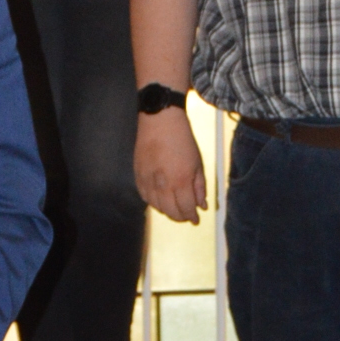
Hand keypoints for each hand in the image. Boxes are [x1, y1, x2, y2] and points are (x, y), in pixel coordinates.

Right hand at [136, 106, 206, 221]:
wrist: (159, 121)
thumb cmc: (182, 139)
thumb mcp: (198, 162)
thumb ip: (199, 186)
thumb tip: (202, 205)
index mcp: (181, 181)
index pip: (186, 208)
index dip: (191, 217)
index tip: (195, 219)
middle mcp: (163, 185)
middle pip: (170, 211)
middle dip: (180, 217)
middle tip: (186, 216)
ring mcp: (148, 181)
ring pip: (156, 207)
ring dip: (166, 211)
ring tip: (174, 209)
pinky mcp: (137, 175)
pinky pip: (144, 196)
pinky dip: (152, 203)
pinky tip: (159, 201)